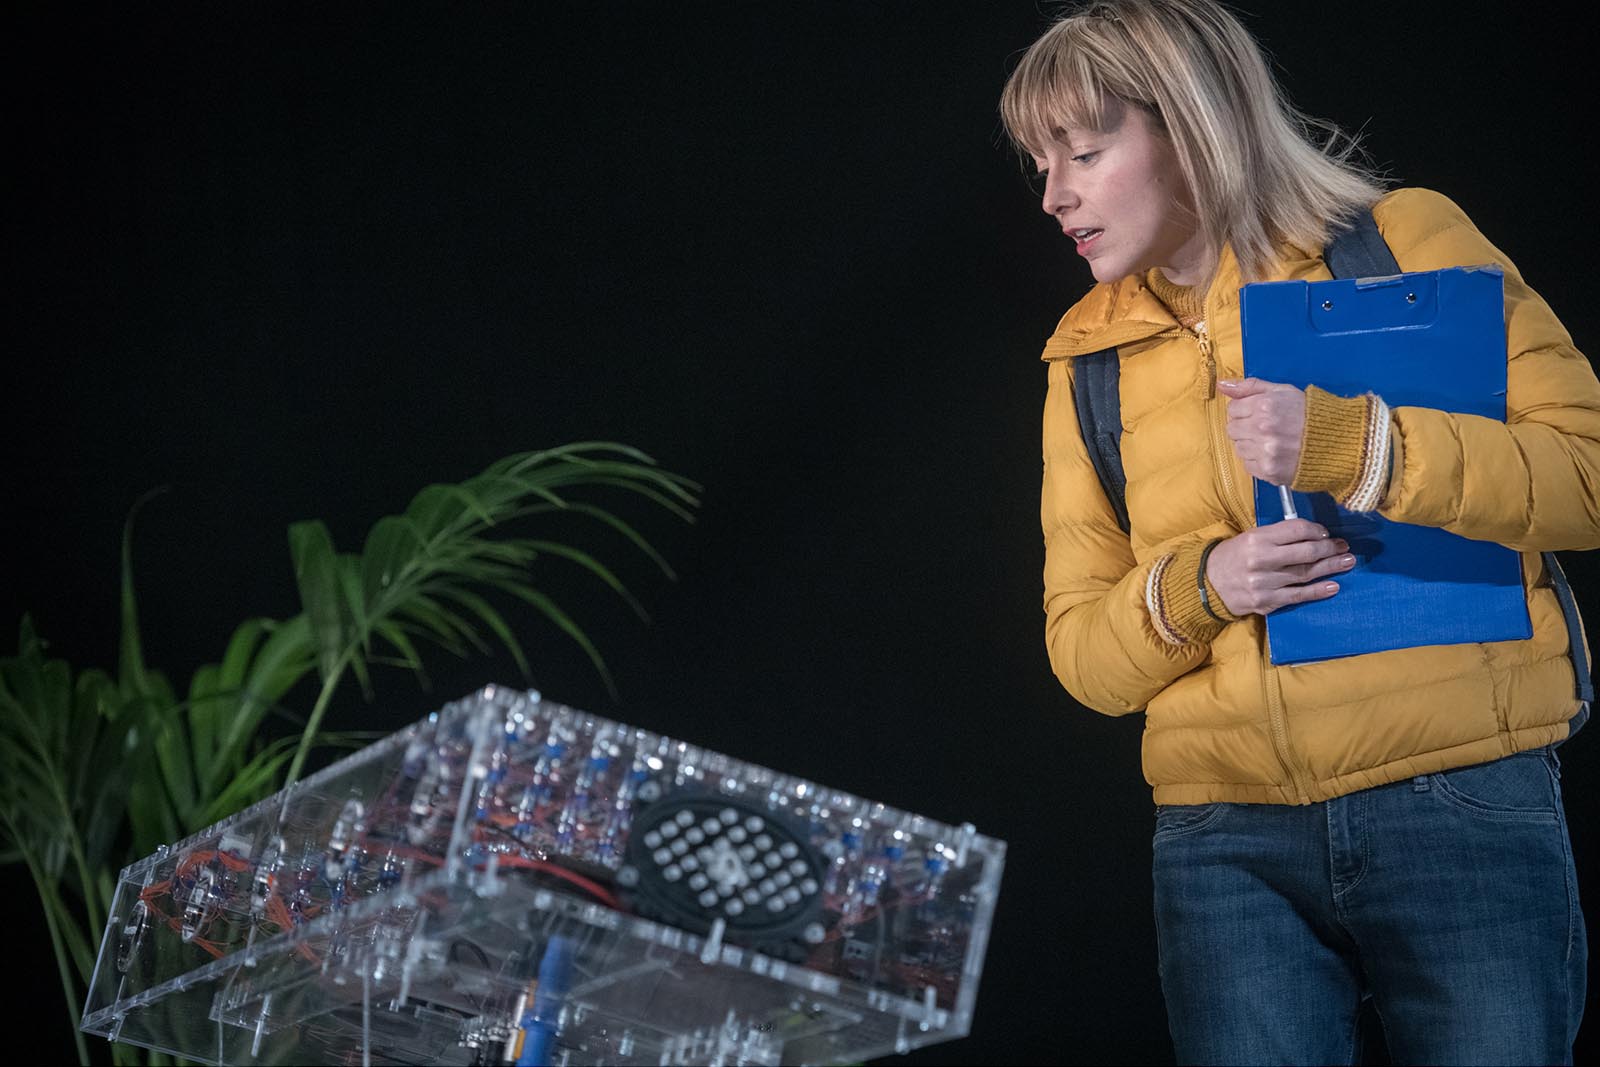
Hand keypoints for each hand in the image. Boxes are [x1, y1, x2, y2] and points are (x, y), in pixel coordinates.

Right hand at [1205, 519, 1354, 615]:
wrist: (1208, 584)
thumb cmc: (1234, 557)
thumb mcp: (1251, 538)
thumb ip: (1278, 535)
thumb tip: (1312, 535)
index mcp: (1257, 540)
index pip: (1296, 530)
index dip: (1316, 530)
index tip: (1326, 533)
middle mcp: (1261, 560)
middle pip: (1305, 553)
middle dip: (1329, 549)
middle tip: (1344, 548)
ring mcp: (1264, 583)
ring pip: (1305, 574)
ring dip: (1330, 568)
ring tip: (1346, 562)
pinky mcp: (1266, 601)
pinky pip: (1298, 596)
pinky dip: (1317, 591)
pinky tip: (1333, 586)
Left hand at [1217, 377, 1304, 484]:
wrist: (1338, 442)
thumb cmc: (1310, 414)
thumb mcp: (1283, 391)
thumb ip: (1250, 387)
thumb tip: (1222, 384)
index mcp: (1265, 406)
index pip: (1232, 409)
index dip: (1244, 410)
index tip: (1257, 413)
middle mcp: (1262, 429)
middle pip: (1232, 429)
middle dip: (1245, 427)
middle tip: (1265, 428)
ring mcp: (1265, 452)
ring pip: (1239, 448)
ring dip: (1251, 445)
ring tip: (1272, 441)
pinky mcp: (1268, 471)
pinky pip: (1248, 465)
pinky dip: (1258, 460)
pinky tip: (1274, 453)